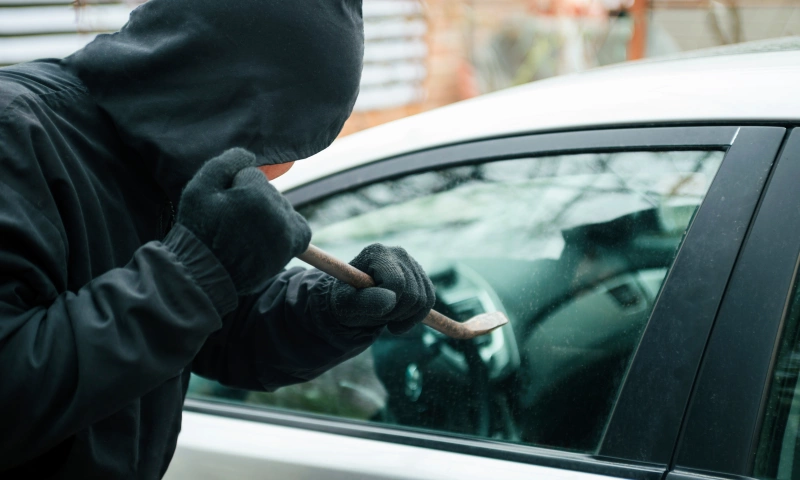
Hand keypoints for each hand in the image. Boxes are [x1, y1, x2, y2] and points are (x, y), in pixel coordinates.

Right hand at [176, 148, 309, 294]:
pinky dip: (289, 228)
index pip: (252, 176)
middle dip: (253, 201)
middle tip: (232, 222)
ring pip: (282, 208)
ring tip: (246, 233)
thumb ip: (224, 163)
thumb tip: (248, 154)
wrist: (205, 272)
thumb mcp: (199, 188)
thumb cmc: (199, 229)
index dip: (234, 187)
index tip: (223, 206)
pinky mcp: (291, 248)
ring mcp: (286, 231)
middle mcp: (277, 212)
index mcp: (256, 194)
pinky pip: (300, 228)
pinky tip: (270, 234)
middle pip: (269, 192)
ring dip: (269, 215)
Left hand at [329, 244, 434, 334]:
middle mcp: (398, 253)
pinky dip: (416, 316)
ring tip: (387, 316)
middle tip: (380, 317)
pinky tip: (399, 319)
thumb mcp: (347, 303)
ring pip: (424, 299)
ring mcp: (412, 263)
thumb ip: (366, 300)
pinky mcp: (420, 276)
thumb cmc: (347, 299)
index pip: (397, 283)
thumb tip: (391, 299)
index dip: (389, 304)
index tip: (374, 312)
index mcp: (377, 253)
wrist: (352, 300)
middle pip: (413, 293)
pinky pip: (429, 300)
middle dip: (397, 312)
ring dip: (406, 316)